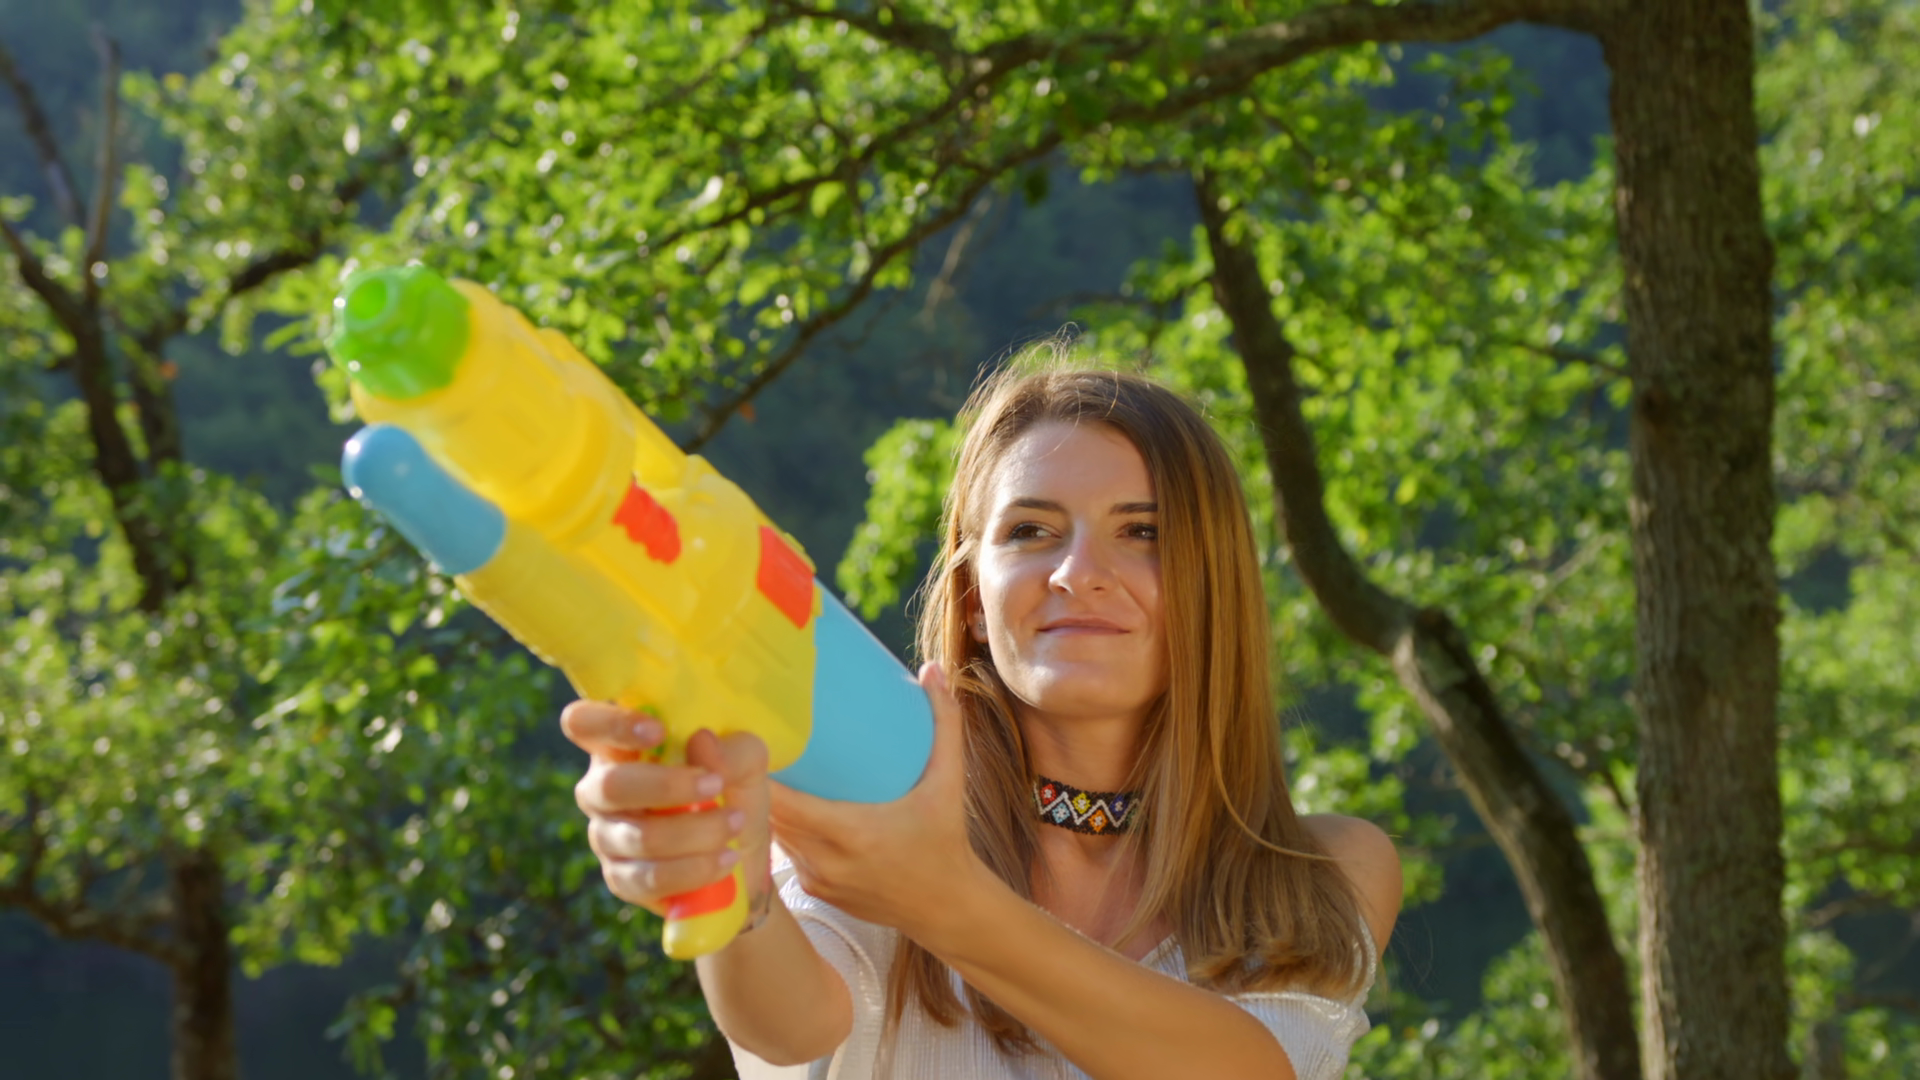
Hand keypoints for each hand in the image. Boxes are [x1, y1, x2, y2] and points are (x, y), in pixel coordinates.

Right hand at [561, 702, 773, 919]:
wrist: (743, 853)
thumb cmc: (731, 791)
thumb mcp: (747, 762)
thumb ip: (731, 749)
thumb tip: (701, 741)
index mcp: (622, 746)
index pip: (583, 723)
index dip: (610, 723)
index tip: (658, 732)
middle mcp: (602, 789)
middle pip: (609, 786)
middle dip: (668, 787)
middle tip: (715, 785)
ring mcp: (607, 835)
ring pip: (639, 837)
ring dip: (696, 832)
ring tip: (734, 824)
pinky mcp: (621, 878)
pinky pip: (649, 877)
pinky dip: (695, 869)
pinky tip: (725, 860)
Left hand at [768, 663, 993, 945]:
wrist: (947, 910)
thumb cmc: (946, 843)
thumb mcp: (949, 783)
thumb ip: (943, 725)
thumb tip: (933, 670)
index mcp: (852, 832)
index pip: (783, 803)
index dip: (755, 776)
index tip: (742, 741)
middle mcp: (826, 860)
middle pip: (767, 816)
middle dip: (747, 783)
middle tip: (736, 743)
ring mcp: (817, 879)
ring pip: (772, 835)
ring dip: (759, 806)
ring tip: (747, 767)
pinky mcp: (815, 890)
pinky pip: (786, 852)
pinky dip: (779, 828)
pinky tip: (773, 803)